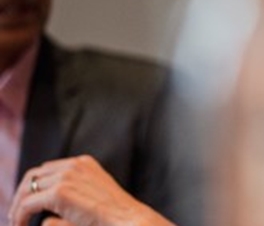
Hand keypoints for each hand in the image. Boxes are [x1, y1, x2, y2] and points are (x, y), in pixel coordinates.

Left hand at [10, 155, 174, 225]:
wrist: (127, 220)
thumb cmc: (113, 218)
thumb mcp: (92, 202)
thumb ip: (71, 202)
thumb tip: (45, 220)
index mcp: (84, 163)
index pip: (48, 169)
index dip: (34, 187)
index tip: (28, 205)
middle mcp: (74, 165)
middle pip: (34, 175)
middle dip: (21, 195)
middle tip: (16, 215)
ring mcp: (67, 177)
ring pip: (27, 189)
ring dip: (17, 206)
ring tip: (17, 222)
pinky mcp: (59, 193)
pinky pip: (27, 205)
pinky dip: (19, 217)